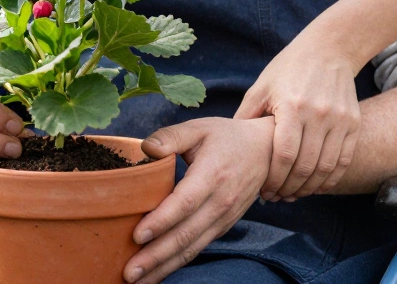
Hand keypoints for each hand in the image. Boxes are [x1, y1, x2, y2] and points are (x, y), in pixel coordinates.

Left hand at [123, 117, 274, 283]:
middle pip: (186, 234)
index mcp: (212, 175)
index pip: (185, 202)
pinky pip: (199, 248)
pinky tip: (158, 272)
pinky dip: (178, 263)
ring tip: (138, 280)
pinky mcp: (223, 226)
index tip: (137, 235)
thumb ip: (170, 136)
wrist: (267, 152)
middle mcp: (220, 202)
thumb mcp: (199, 128)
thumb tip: (146, 149)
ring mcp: (224, 218)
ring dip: (164, 266)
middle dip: (156, 256)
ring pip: (192, 247)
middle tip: (128, 272)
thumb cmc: (227, 138)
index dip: (161, 220)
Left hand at [234, 40, 360, 200]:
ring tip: (294, 194)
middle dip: (289, 188)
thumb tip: (228, 148)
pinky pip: (344, 160)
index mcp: (292, 106)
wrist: (328, 49)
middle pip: (305, 166)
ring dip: (309, 188)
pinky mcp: (353, 122)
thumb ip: (246, 117)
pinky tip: (315, 185)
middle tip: (278, 197)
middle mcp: (318, 114)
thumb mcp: (261, 87)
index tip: (265, 190)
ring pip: (326, 168)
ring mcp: (339, 119)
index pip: (283, 155)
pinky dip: (330, 178)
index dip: (274, 179)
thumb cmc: (287, 69)